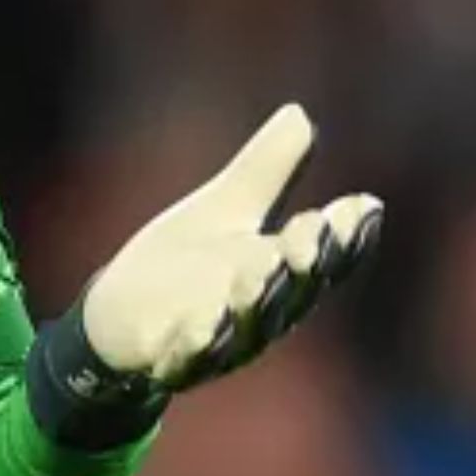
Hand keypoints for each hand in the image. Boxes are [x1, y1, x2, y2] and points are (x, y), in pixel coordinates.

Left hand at [84, 103, 380, 387]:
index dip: (347, 236)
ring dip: (254, 300)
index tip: (359, 204)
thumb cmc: (183, 262)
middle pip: (295, 292)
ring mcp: (220, 343)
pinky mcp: (172, 362)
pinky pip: (189, 359)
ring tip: (256, 270)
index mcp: (282, 274)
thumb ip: (264, 170)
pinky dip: (197, 344)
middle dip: (305, 264)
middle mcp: (262, 313)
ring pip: (249, 327)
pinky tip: (198, 324)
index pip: (329, 258)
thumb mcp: (224, 208)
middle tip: (305, 235)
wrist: (116, 317)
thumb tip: (301, 114)